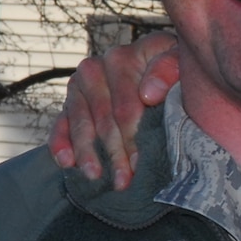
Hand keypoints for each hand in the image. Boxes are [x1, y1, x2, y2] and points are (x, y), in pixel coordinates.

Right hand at [49, 31, 181, 189]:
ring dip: (87, 153)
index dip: (133, 138)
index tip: (140, 164)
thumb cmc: (173, 67)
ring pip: (81, 125)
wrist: (157, 62)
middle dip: (114, 153)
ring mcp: (79, 85)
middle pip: (104, 119)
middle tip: (123, 181)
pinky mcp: (70, 100)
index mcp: (122, 59)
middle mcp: (94, 69)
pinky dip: (61, 143)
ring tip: (95, 176)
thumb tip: (149, 94)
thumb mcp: (180, 59)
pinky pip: (61, 123)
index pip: (126, 106)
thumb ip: (170, 68)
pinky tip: (66, 163)